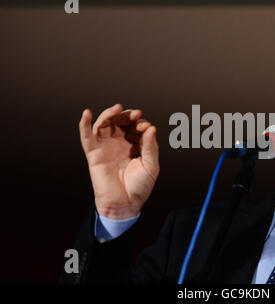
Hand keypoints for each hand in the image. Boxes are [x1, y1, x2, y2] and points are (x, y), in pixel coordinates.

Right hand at [79, 104, 159, 219]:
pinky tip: (87, 113)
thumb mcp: (151, 165)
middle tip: (135, 114)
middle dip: (127, 115)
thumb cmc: (139, 186)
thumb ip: (151, 146)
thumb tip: (151, 127)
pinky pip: (86, 136)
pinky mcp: (93, 153)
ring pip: (104, 124)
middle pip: (120, 121)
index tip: (146, 127)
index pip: (136, 126)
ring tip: (118, 108)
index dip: (141, 123)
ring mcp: (106, 146)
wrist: (125, 204)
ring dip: (109, 114)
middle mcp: (120, 143)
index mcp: (135, 144)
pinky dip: (84, 124)